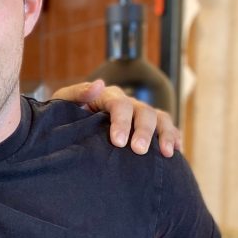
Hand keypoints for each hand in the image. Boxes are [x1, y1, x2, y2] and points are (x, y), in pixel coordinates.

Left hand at [51, 79, 180, 155]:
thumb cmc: (64, 116)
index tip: (118, 142)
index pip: (119, 104)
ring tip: (165, 153)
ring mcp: (139, 114)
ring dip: (165, 134)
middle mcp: (127, 103)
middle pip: (143, 111)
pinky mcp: (148, 127)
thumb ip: (77, 93)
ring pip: (159, 118)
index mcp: (107, 96)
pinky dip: (173, 137)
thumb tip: (99, 84)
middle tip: (139, 151)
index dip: (121, 122)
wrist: (66, 129)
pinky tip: (175, 151)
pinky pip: (167, 128)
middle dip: (143, 131)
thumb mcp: (62, 103)